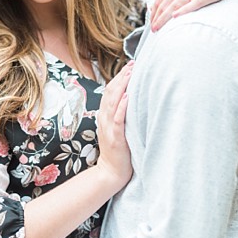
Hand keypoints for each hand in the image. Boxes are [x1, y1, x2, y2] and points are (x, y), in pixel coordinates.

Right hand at [95, 62, 132, 189]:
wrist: (111, 172)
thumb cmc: (118, 152)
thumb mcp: (117, 129)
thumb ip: (120, 115)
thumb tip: (131, 99)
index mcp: (105, 116)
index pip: (110, 92)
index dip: (119, 78)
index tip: (130, 65)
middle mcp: (105, 119)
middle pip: (111, 93)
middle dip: (122, 77)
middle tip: (132, 64)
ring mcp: (108, 128)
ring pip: (113, 103)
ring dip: (122, 87)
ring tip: (130, 74)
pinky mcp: (115, 138)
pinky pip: (118, 120)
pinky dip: (122, 107)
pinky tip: (128, 97)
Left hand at [150, 0, 237, 30]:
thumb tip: (160, 3)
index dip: (153, 12)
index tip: (150, 23)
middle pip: (166, 3)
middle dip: (157, 18)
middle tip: (153, 30)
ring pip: (177, 4)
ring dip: (165, 18)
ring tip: (159, 29)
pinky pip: (196, 2)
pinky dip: (185, 10)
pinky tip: (176, 16)